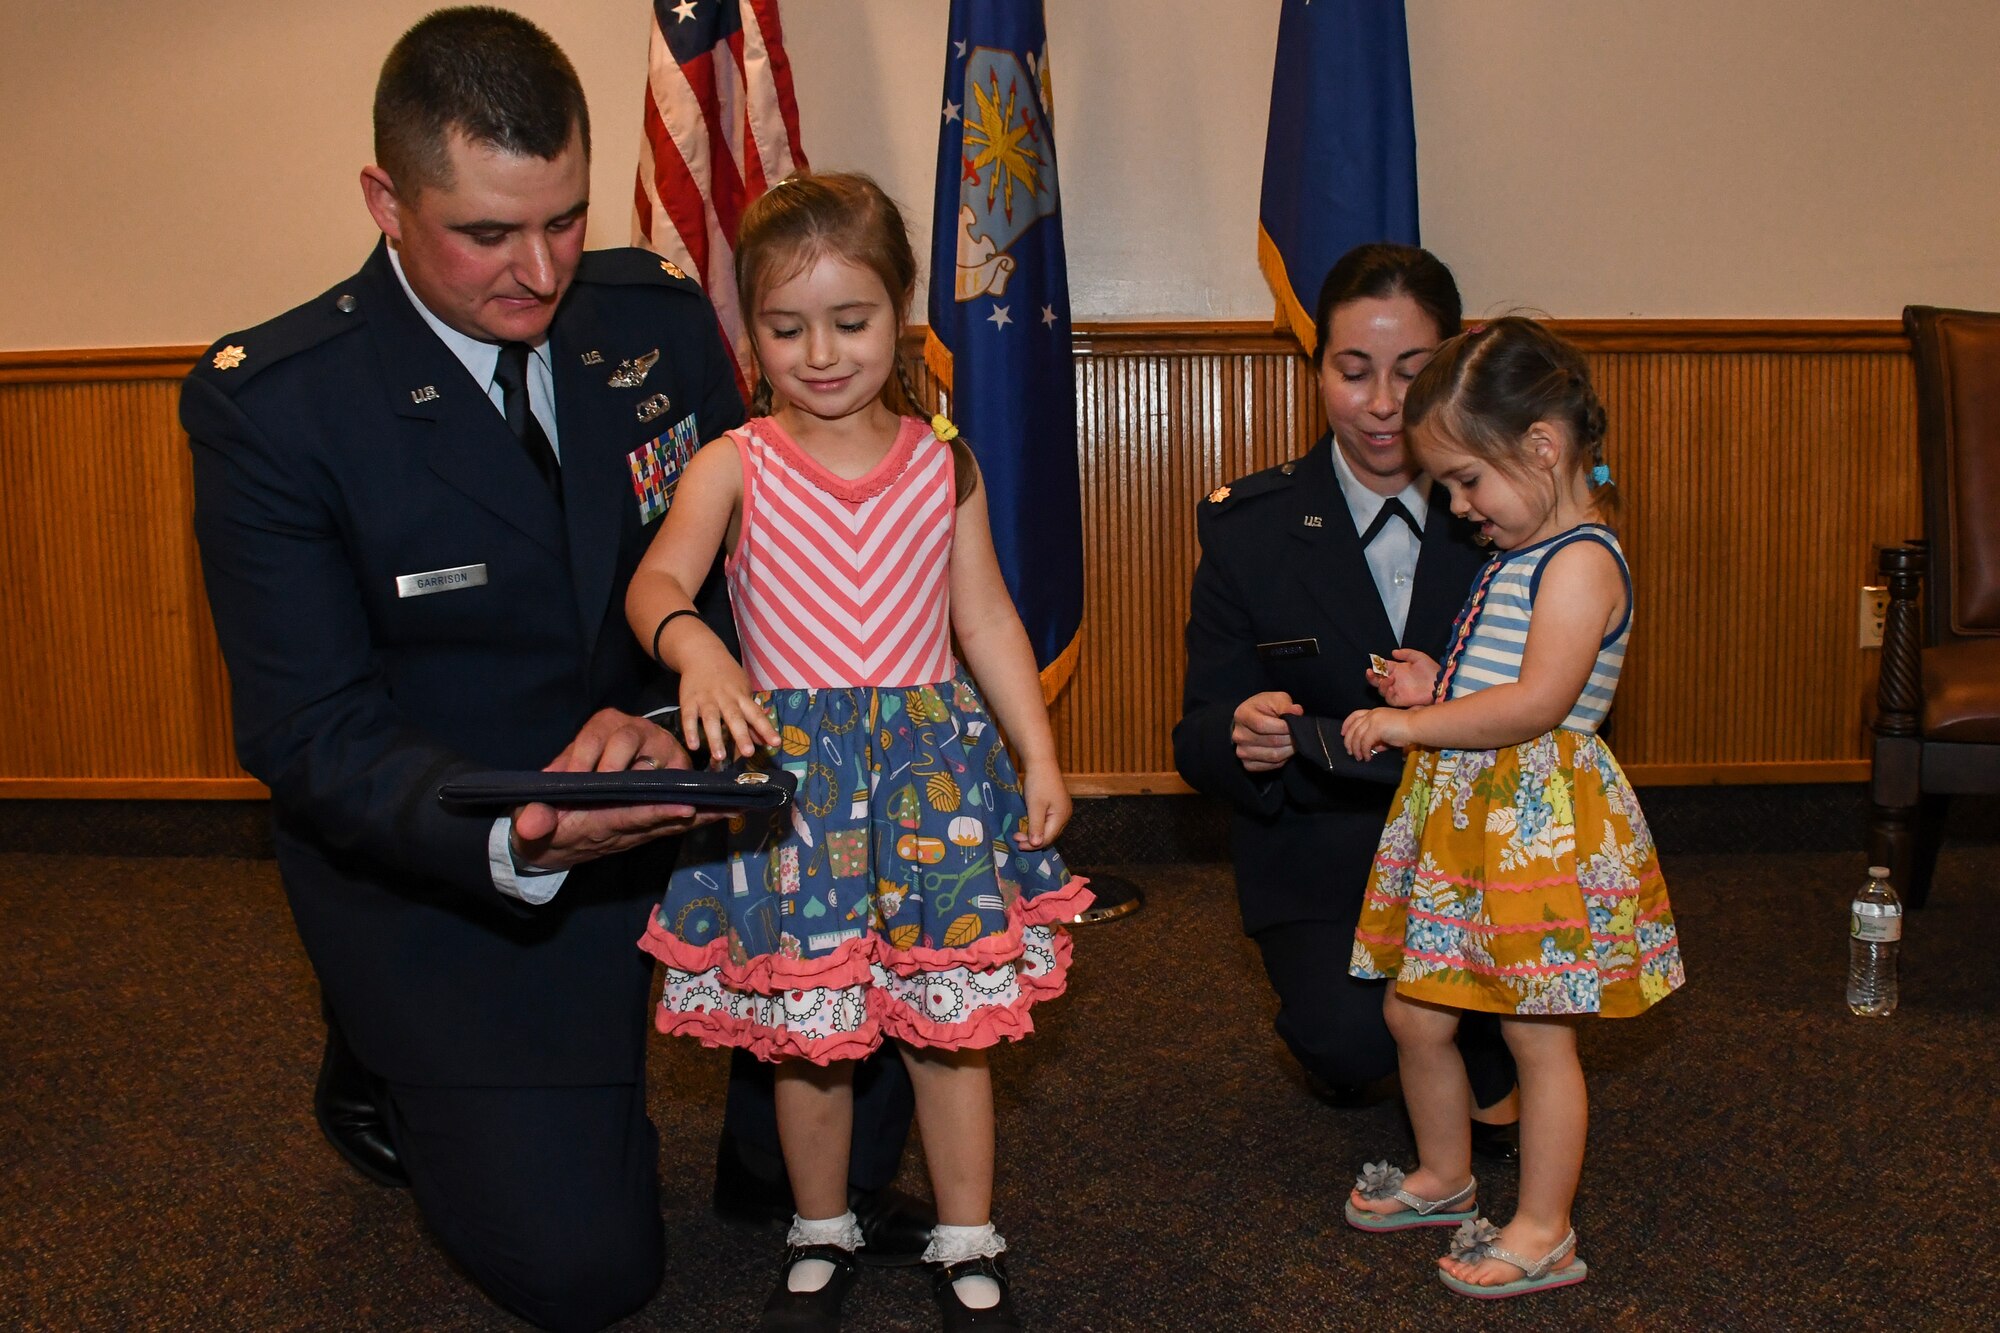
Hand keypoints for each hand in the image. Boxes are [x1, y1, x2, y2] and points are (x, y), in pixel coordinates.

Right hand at [509, 710, 721, 869]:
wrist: (541, 850)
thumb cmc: (536, 832)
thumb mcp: (528, 828)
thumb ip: (531, 824)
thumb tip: (528, 826)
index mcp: (596, 825)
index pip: (630, 818)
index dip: (656, 814)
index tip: (684, 808)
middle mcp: (621, 829)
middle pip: (664, 821)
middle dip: (696, 814)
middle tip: (731, 806)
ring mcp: (632, 829)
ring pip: (673, 821)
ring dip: (705, 815)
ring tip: (739, 805)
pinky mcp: (637, 826)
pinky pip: (672, 821)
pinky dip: (697, 815)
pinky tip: (722, 808)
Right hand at [675, 643, 779, 760]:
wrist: (702, 653)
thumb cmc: (727, 677)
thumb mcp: (743, 691)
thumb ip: (751, 717)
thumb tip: (763, 740)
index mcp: (741, 696)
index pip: (756, 714)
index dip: (766, 728)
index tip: (776, 743)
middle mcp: (725, 698)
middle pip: (735, 718)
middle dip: (742, 735)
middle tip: (748, 753)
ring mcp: (706, 699)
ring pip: (711, 719)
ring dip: (715, 738)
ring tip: (719, 757)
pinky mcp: (689, 700)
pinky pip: (689, 717)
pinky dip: (690, 731)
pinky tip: (693, 746)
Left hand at [1014, 766, 1071, 849]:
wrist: (1041, 761)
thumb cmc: (1038, 783)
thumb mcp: (1035, 806)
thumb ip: (1036, 826)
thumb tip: (1036, 844)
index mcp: (1061, 816)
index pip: (1048, 838)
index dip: (1033, 844)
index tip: (1018, 844)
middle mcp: (1064, 815)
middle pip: (1050, 835)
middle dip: (1033, 840)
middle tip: (1016, 839)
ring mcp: (1061, 809)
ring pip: (1048, 828)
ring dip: (1034, 833)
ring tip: (1019, 834)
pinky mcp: (1056, 804)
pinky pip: (1047, 821)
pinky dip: (1037, 825)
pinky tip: (1027, 824)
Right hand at [1231, 691, 1302, 771]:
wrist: (1252, 721)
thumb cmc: (1265, 709)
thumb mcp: (1275, 699)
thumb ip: (1285, 704)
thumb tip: (1297, 712)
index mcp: (1242, 715)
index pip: (1263, 725)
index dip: (1283, 727)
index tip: (1295, 724)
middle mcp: (1239, 735)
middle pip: (1271, 741)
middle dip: (1290, 738)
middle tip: (1299, 734)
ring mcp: (1242, 751)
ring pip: (1273, 756)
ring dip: (1289, 750)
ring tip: (1295, 742)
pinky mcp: (1248, 764)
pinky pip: (1271, 766)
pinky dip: (1283, 760)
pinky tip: (1285, 750)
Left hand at [1340, 707, 1413, 762]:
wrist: (1417, 726)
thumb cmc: (1407, 730)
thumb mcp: (1389, 735)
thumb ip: (1379, 741)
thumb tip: (1372, 750)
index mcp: (1375, 712)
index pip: (1355, 715)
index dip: (1347, 724)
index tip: (1343, 733)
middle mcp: (1372, 714)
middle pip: (1353, 727)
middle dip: (1349, 740)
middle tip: (1350, 751)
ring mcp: (1374, 720)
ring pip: (1357, 736)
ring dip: (1356, 749)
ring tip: (1359, 757)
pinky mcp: (1376, 728)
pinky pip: (1364, 742)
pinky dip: (1364, 751)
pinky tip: (1368, 757)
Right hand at [1370, 649, 1441, 707]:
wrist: (1439, 684)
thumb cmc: (1431, 670)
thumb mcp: (1419, 657)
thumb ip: (1406, 653)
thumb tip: (1393, 652)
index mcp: (1397, 669)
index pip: (1382, 667)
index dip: (1376, 665)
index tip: (1375, 662)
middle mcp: (1395, 680)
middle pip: (1377, 680)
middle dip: (1371, 676)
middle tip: (1370, 672)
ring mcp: (1396, 690)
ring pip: (1380, 689)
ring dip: (1381, 684)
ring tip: (1390, 678)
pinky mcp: (1399, 699)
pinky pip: (1388, 698)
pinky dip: (1386, 693)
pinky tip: (1391, 688)